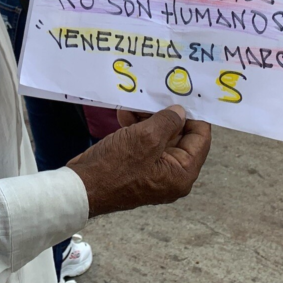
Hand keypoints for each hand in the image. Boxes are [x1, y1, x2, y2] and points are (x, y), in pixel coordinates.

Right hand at [68, 105, 211, 216]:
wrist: (82, 188)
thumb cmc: (115, 168)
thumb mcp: (146, 138)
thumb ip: (168, 121)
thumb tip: (180, 112)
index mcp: (182, 173)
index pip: (200, 138)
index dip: (194, 115)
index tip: (184, 94)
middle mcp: (171, 174)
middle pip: (179, 136)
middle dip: (166, 114)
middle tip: (157, 94)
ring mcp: (153, 170)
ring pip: (159, 136)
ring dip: (147, 118)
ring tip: (134, 105)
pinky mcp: (136, 166)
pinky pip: (143, 142)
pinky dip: (136, 127)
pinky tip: (125, 115)